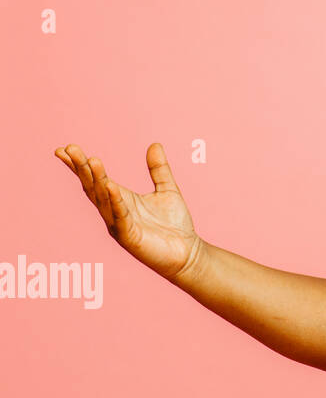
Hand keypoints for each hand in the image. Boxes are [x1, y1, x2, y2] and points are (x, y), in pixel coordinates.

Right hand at [55, 142, 203, 281]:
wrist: (187, 253)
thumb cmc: (174, 224)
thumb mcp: (167, 189)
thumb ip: (159, 169)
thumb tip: (154, 144)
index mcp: (120, 200)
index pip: (95, 180)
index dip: (79, 166)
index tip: (64, 149)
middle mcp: (114, 212)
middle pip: (93, 187)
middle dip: (81, 168)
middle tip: (70, 148)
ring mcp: (119, 225)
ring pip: (103, 200)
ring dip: (97, 180)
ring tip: (91, 160)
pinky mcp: (130, 237)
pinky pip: (120, 216)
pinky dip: (115, 201)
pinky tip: (110, 186)